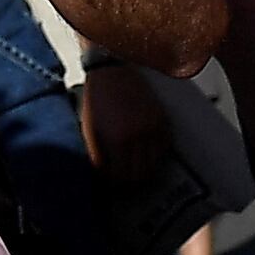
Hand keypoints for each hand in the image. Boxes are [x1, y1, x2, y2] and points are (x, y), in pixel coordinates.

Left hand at [76, 59, 171, 178]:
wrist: (110, 68)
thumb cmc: (96, 97)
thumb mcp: (90, 129)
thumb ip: (96, 155)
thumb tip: (103, 176)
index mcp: (114, 140)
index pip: (118, 177)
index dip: (114, 185)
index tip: (112, 186)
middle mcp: (136, 136)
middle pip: (139, 175)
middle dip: (131, 183)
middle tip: (126, 185)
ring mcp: (151, 127)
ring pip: (154, 164)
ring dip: (145, 171)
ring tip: (137, 173)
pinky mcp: (161, 118)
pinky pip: (164, 147)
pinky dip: (157, 154)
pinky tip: (148, 155)